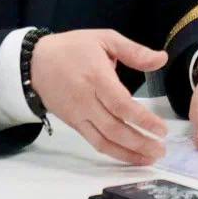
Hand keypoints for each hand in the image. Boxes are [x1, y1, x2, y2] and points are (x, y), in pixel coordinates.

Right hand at [30, 30, 168, 164]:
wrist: (35, 62)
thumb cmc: (73, 48)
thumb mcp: (105, 38)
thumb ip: (134, 51)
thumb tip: (162, 59)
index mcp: (96, 77)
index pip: (121, 105)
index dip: (142, 120)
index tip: (161, 129)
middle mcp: (86, 100)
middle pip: (114, 128)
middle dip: (139, 143)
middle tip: (161, 150)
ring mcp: (78, 115)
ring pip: (104, 141)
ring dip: (128, 153)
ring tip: (150, 159)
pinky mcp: (73, 124)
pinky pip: (94, 142)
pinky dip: (113, 152)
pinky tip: (129, 155)